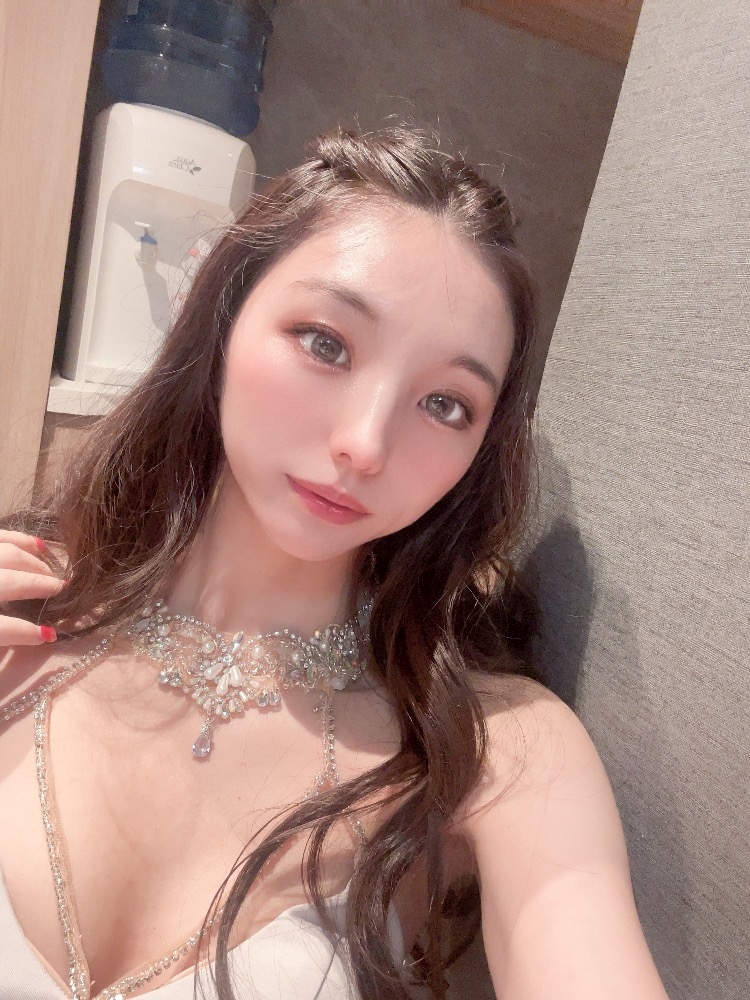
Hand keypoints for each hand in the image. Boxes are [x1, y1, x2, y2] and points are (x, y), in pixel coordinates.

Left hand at [0, 531, 63, 645]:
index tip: (48, 635)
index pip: (4, 629)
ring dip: (35, 564)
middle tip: (57, 590)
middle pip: (12, 583)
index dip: (27, 633)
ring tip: (48, 571)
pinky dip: (21, 539)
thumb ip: (2, 638)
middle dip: (40, 586)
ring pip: (10, 555)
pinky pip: (1, 536)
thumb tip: (38, 634)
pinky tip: (37, 546)